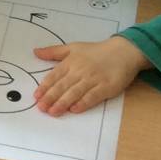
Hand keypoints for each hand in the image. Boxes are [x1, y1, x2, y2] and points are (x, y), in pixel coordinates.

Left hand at [33, 36, 147, 115]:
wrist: (124, 51)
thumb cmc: (96, 51)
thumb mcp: (73, 47)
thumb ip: (54, 52)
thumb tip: (36, 52)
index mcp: (71, 62)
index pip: (54, 76)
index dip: (45, 87)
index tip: (36, 96)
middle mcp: (80, 71)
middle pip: (62, 86)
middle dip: (50, 97)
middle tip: (41, 108)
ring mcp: (93, 79)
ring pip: (75, 92)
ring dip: (63, 102)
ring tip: (53, 111)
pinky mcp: (106, 86)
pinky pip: (93, 96)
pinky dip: (83, 103)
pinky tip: (74, 109)